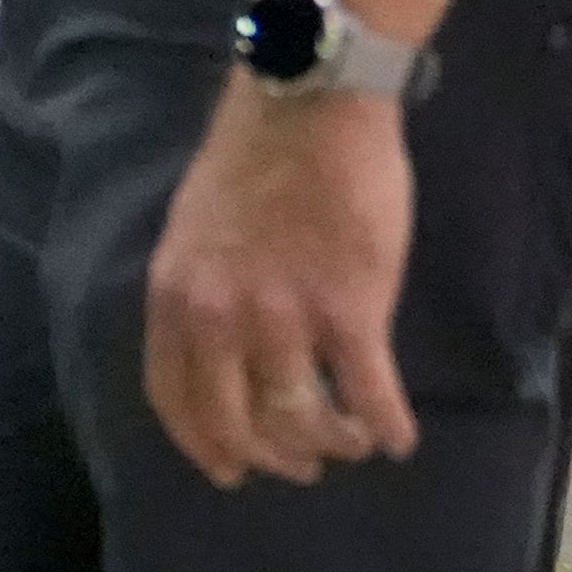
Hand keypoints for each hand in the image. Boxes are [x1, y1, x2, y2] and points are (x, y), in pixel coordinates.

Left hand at [144, 79, 421, 489]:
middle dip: (272, 457)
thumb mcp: (192, 230)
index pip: (174, 398)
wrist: (306, 102)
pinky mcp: (349, 309)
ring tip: (352, 439)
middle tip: (301, 466)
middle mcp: (218, 315)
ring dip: (334, 442)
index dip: (204, 444)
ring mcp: (282, 315)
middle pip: (237, 425)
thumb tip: (217, 351)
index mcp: (174, 294)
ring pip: (304, 420)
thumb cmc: (252, 158)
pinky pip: (370, 396)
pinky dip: (386, 426)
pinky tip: (398, 435)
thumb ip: (198, 292)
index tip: (230, 469)